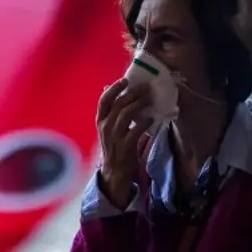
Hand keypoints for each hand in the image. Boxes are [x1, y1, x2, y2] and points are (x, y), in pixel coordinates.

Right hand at [96, 78, 152, 208]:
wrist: (114, 171)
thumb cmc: (114, 146)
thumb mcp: (108, 128)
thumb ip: (111, 111)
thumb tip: (110, 88)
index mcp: (100, 121)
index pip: (104, 101)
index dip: (114, 89)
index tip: (125, 80)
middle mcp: (105, 127)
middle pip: (118, 105)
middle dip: (132, 94)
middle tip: (145, 88)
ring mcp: (114, 137)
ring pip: (126, 115)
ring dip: (139, 104)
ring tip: (149, 99)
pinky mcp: (125, 147)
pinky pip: (135, 131)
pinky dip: (144, 123)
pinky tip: (151, 119)